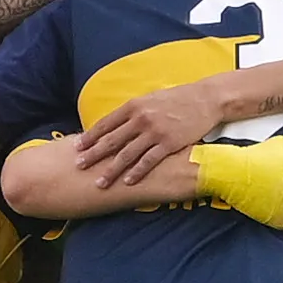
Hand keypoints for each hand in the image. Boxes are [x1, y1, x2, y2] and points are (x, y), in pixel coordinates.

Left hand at [78, 78, 230, 186]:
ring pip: (127, 154)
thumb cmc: (177, 99)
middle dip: (94, 155)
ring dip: (111, 170)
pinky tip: (127, 182)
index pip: (106, 123)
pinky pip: (148, 161)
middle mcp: (141, 118)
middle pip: (112, 141)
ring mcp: (154, 132)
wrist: (205, 99)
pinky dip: (136, 172)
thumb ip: (133, 111)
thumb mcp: (151, 99)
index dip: (90, 137)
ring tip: (100, 182)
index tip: (78, 147)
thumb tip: (116, 123)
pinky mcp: (169, 143)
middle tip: (79, 166)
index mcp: (134, 106)